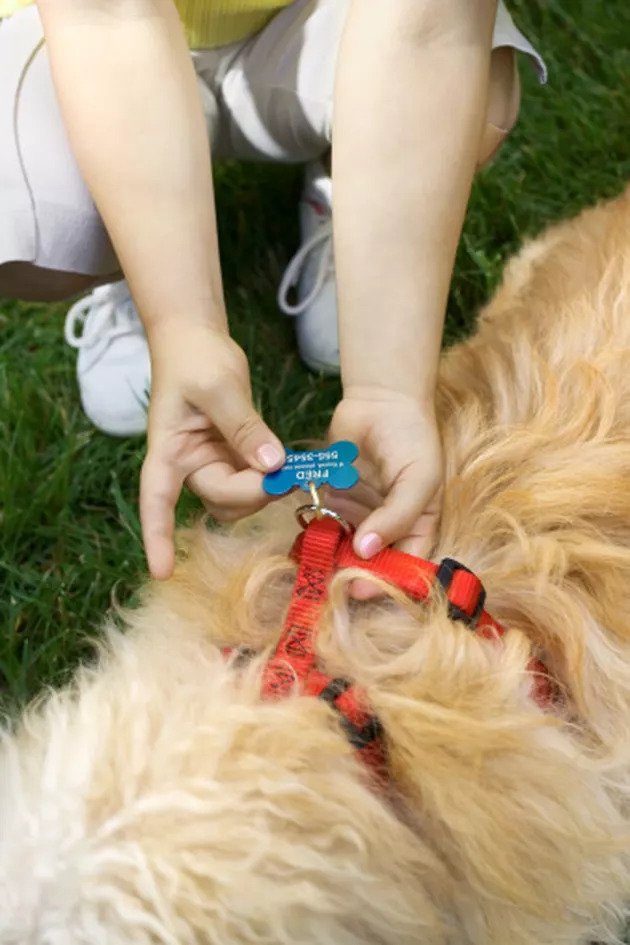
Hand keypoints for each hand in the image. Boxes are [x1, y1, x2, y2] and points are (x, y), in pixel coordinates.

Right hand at [140, 324, 283, 579]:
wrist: (196, 338)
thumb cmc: (194, 358)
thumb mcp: (220, 387)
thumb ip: (245, 428)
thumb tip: (272, 465)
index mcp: (168, 452)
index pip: (156, 501)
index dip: (157, 538)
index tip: (161, 571)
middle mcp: (188, 465)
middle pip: (219, 500)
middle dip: (251, 492)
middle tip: (284, 470)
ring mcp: (212, 463)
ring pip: (239, 498)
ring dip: (264, 488)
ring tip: (284, 461)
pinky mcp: (234, 456)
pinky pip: (253, 480)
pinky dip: (271, 476)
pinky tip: (286, 463)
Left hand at [326, 387, 442, 595]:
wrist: (381, 399)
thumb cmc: (412, 438)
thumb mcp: (418, 478)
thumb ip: (397, 516)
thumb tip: (367, 550)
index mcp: (418, 526)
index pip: (405, 566)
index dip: (385, 583)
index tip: (361, 590)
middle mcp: (389, 526)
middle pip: (371, 562)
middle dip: (351, 573)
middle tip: (330, 581)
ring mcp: (360, 514)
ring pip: (344, 546)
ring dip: (329, 555)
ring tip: (313, 563)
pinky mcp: (334, 498)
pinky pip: (322, 521)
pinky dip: (313, 530)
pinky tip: (302, 538)